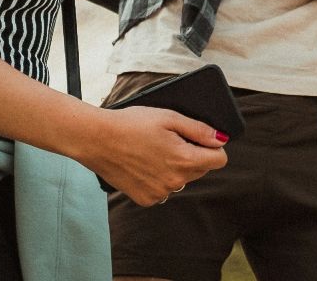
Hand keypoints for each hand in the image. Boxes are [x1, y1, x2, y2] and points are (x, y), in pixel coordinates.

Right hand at [80, 105, 228, 206]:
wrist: (96, 140)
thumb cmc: (131, 124)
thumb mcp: (169, 117)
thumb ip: (199, 130)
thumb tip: (221, 139)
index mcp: (184, 160)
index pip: (219, 160)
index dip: (213, 146)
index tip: (200, 138)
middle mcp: (175, 181)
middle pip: (201, 169)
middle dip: (193, 155)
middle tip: (170, 140)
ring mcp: (160, 192)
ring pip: (182, 179)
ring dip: (176, 168)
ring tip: (154, 151)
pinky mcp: (146, 199)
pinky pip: (164, 189)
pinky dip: (159, 178)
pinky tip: (144, 164)